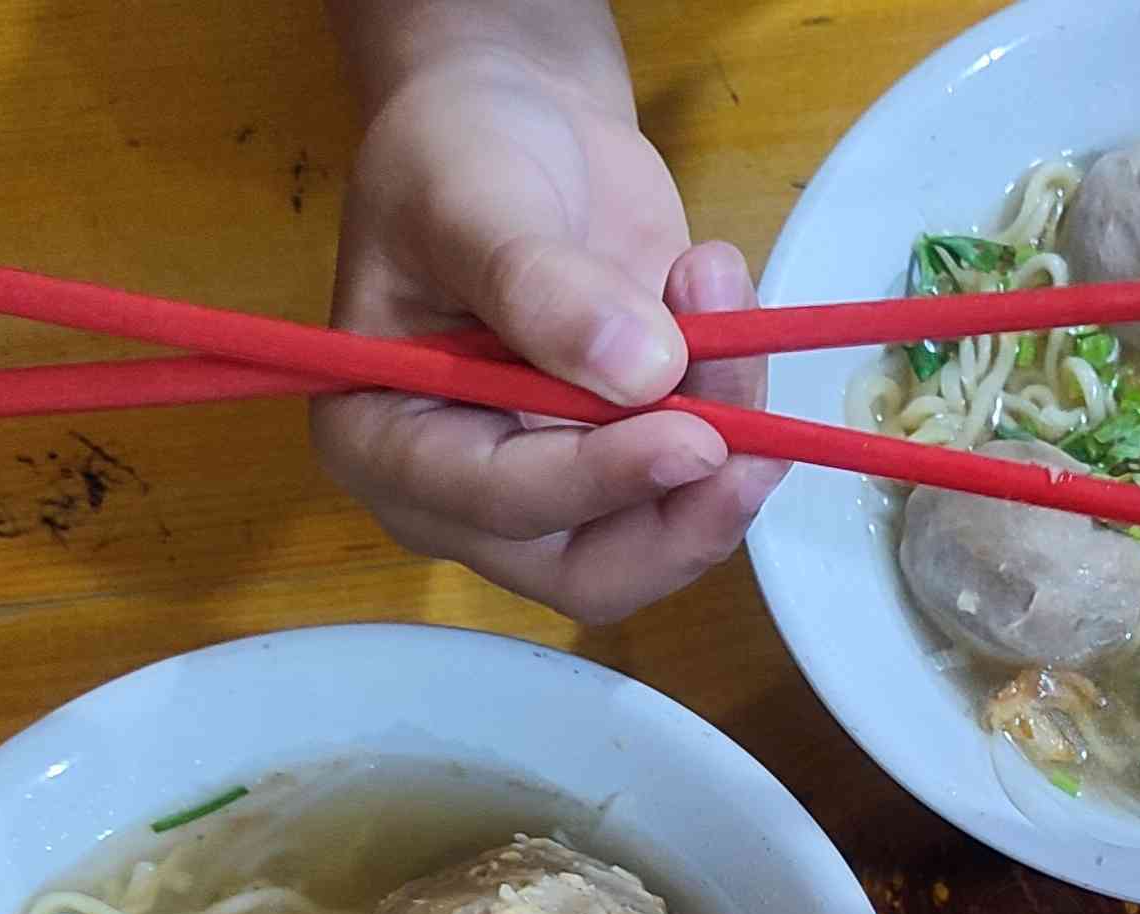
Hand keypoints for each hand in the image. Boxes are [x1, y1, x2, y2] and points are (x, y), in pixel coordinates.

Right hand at [313, 43, 784, 623]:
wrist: (518, 117)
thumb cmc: (456, 153)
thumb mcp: (472, 197)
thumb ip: (539, 286)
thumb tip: (639, 369)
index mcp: (383, 442)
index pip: (496, 505)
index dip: (599, 483)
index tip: (692, 437)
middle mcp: (465, 495)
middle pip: (587, 571)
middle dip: (679, 520)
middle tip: (756, 446)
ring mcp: (559, 487)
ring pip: (662, 535)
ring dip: (727, 444)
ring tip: (723, 294)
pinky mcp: (634, 459)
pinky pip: (706, 478)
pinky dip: (738, 402)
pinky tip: (724, 298)